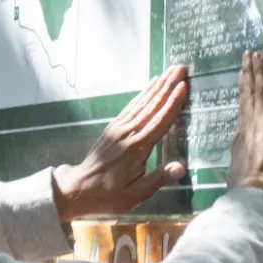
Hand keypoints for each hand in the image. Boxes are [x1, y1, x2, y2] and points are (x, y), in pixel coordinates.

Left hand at [52, 65, 188, 219]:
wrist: (78, 188)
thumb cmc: (109, 195)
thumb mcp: (135, 194)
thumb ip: (158, 179)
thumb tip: (181, 167)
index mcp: (137, 148)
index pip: (159, 121)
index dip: (173, 103)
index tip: (184, 85)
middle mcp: (128, 133)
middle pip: (152, 106)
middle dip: (168, 86)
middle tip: (181, 68)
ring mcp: (119, 128)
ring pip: (142, 103)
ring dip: (157, 86)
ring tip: (169, 71)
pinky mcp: (113, 128)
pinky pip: (131, 107)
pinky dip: (142, 95)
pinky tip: (149, 87)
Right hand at [227, 51, 262, 203]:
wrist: (251, 190)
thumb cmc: (244, 187)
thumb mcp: (236, 167)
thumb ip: (239, 152)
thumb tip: (238, 145)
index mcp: (239, 134)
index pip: (242, 106)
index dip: (242, 88)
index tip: (242, 74)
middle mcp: (247, 123)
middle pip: (248, 92)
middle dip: (249, 72)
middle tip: (248, 54)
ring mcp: (261, 121)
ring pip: (259, 89)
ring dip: (259, 70)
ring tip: (258, 54)